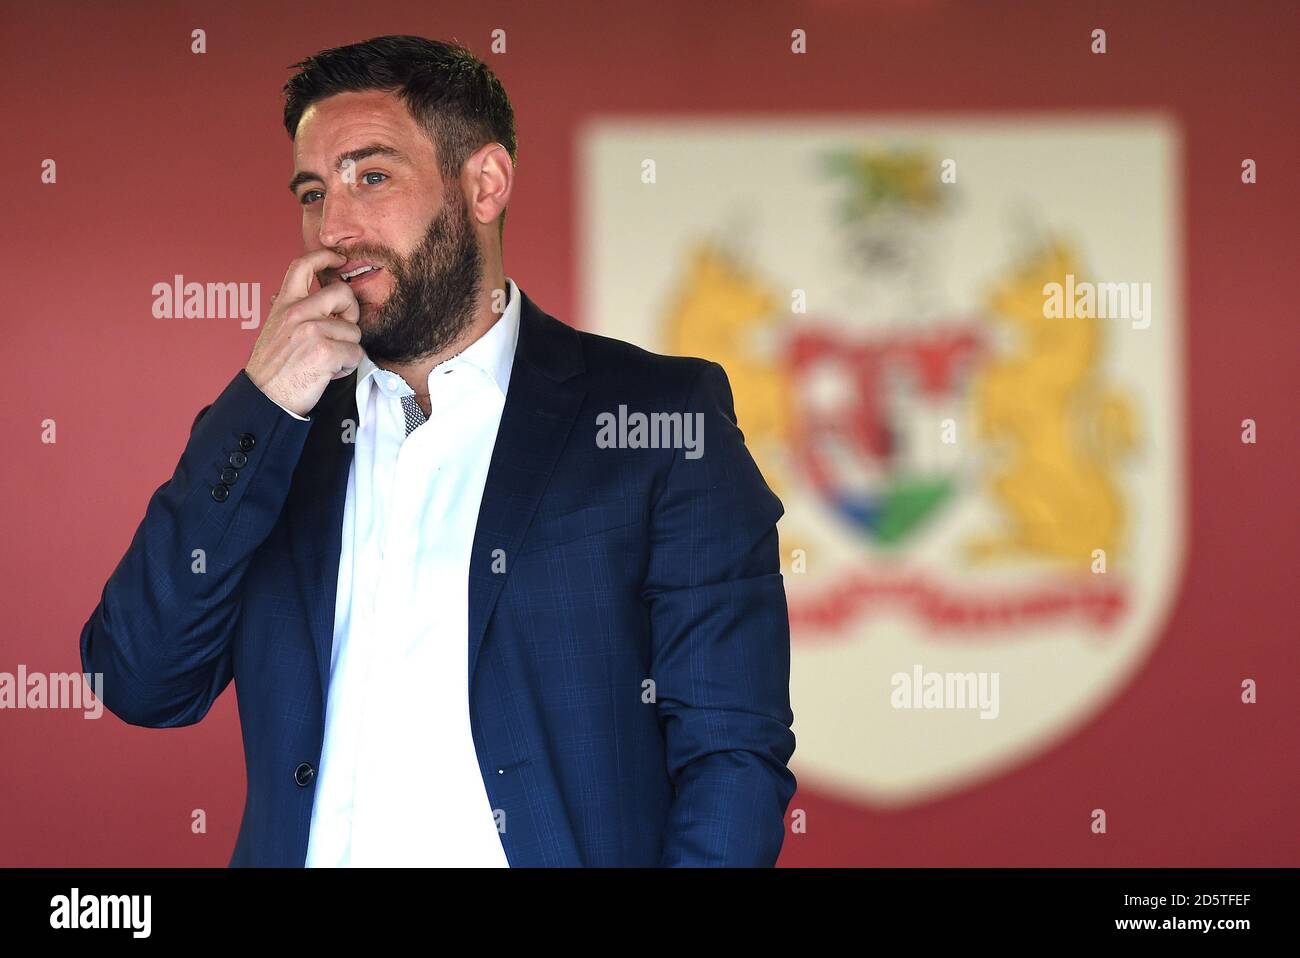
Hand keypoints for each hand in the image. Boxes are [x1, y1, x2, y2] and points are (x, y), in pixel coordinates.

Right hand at [244, 249, 362, 416]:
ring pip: (353, 330)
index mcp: (284, 305)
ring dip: (346, 349)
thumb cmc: (272, 368)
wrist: (265, 398)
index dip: (324, 256)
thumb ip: (288, 311)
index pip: (302, 265)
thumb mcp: (273, 329)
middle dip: (351, 312)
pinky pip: (355, 353)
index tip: (339, 259)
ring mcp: (311, 330)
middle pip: (343, 293)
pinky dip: (347, 366)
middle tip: (341, 330)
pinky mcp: (325, 351)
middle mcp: (297, 312)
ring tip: (326, 361)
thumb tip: (288, 294)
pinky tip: (329, 372)